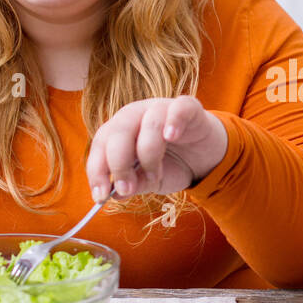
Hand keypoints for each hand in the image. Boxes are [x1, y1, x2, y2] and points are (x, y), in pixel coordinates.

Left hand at [85, 95, 226, 198]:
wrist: (205, 158)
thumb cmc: (172, 165)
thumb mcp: (150, 181)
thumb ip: (134, 185)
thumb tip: (114, 194)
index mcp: (120, 131)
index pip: (101, 144)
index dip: (97, 169)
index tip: (100, 195)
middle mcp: (136, 115)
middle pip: (119, 131)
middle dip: (119, 163)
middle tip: (126, 188)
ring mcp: (161, 108)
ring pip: (149, 124)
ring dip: (149, 156)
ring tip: (156, 176)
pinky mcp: (188, 108)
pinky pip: (179, 109)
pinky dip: (174, 122)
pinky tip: (171, 137)